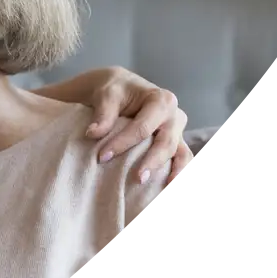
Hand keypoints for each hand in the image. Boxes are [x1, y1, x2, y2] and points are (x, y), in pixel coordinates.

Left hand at [82, 67, 194, 185]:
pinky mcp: (176, 142)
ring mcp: (178, 131)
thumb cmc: (116, 91)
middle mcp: (175, 116)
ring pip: (182, 153)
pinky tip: (174, 189)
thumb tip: (92, 133)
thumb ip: (103, 114)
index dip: (123, 143)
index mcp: (161, 101)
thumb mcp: (107, 95)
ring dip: (177, 172)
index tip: (102, 157)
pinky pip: (184, 159)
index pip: (142, 127)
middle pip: (166, 142)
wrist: (122, 89)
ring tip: (168, 189)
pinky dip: (183, 174)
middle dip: (153, 162)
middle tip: (137, 179)